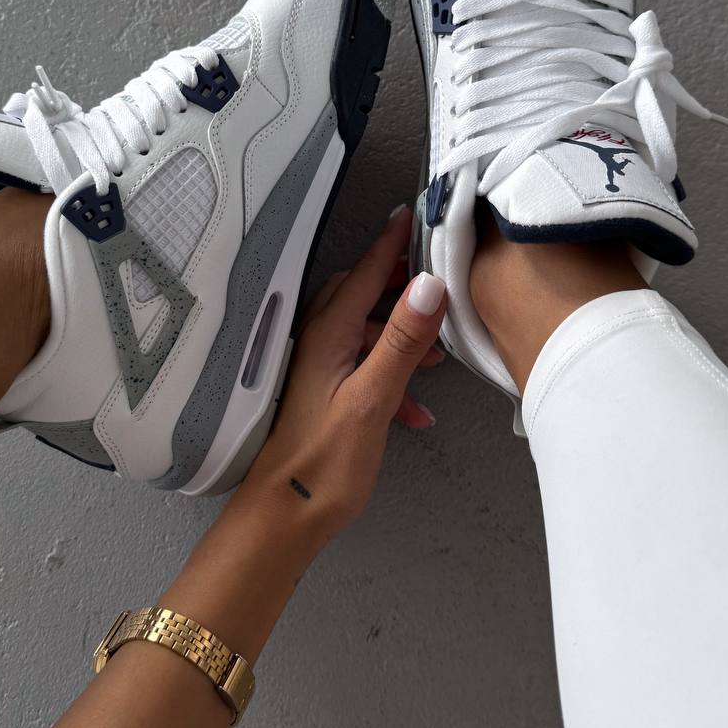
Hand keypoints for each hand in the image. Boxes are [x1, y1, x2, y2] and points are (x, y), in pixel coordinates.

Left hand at [242, 206, 446, 542]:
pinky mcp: (325, 391)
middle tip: (439, 288)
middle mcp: (319, 340)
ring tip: (434, 360)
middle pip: (365, 294)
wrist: (287, 514)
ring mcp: (320, 365)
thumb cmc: (324, 462)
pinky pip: (363, 364)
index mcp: (328, 333)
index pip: (368, 271)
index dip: (394, 242)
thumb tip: (428, 285)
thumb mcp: (373, 398)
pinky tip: (414, 410)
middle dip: (403, 290)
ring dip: (402, 338)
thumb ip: (400, 340)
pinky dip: (392, 375)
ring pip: (367, 331)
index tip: (417, 213)